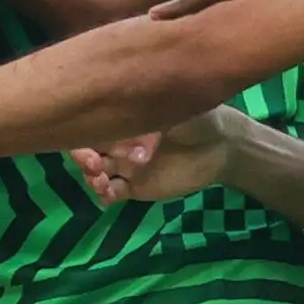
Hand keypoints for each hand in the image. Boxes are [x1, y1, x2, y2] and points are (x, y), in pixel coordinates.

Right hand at [72, 111, 236, 204]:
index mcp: (123, 116)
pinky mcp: (135, 187)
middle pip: (86, 147)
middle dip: (82, 156)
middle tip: (95, 164)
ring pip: (95, 171)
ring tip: (102, 181)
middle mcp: (118, 139)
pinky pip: (112, 192)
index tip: (92, 136)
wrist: (221, 147)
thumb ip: (149, 116)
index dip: (83, 129)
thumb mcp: (173, 109)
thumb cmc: (198, 118)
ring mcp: (125, 164)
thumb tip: (130, 129)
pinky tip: (108, 195)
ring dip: (91, 177)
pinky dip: (104, 194)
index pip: (91, 121)